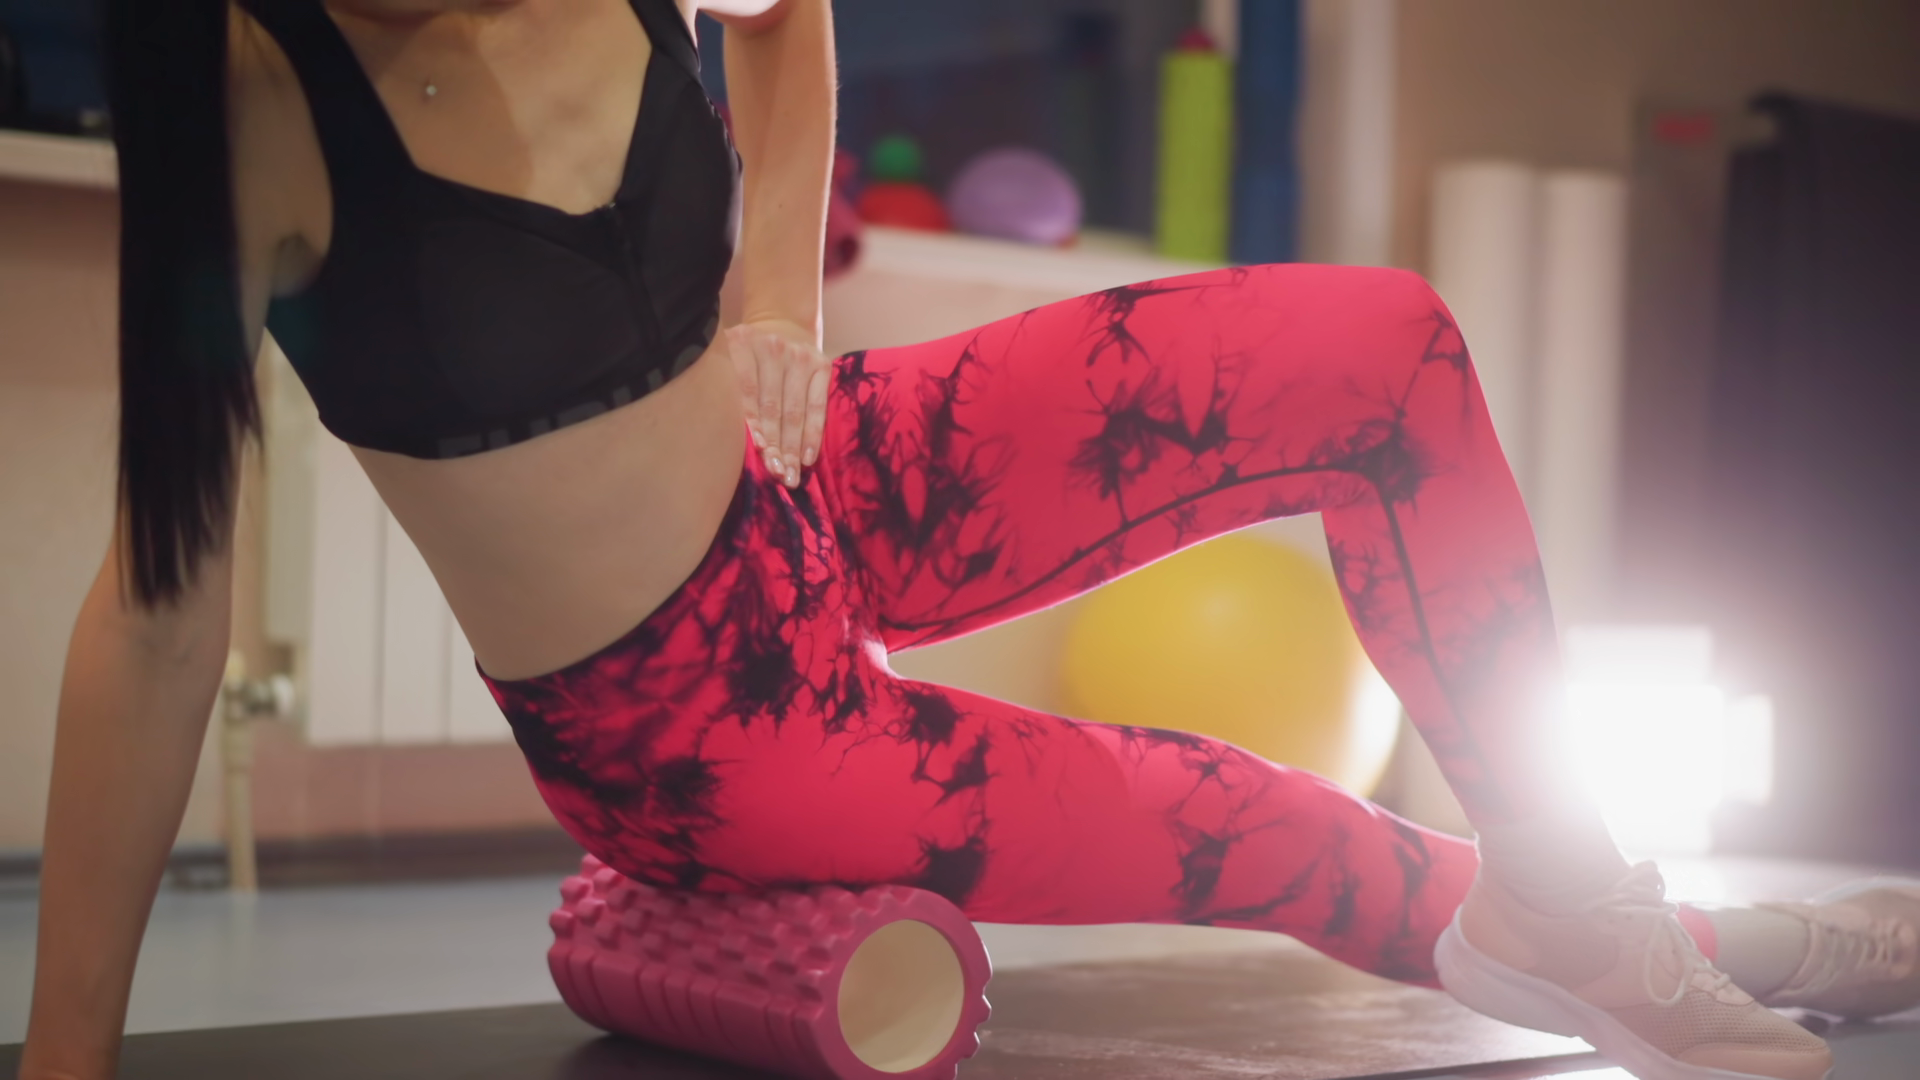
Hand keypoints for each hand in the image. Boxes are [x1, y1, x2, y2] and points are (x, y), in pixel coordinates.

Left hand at [726, 320, 830, 487]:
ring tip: (790, 475)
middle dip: (775, 444)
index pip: (748, 391)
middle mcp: (773, 348)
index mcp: (743, 344)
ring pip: (796, 410)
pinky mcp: (822, 365)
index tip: (759, 452)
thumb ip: (727, 389)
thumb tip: (724, 442)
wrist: (783, 324)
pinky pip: (818, 407)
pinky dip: (813, 434)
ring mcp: (801, 356)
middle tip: (776, 475)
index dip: (754, 423)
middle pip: (773, 405)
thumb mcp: (731, 361)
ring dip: (793, 447)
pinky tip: (808, 457)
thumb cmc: (749, 358)